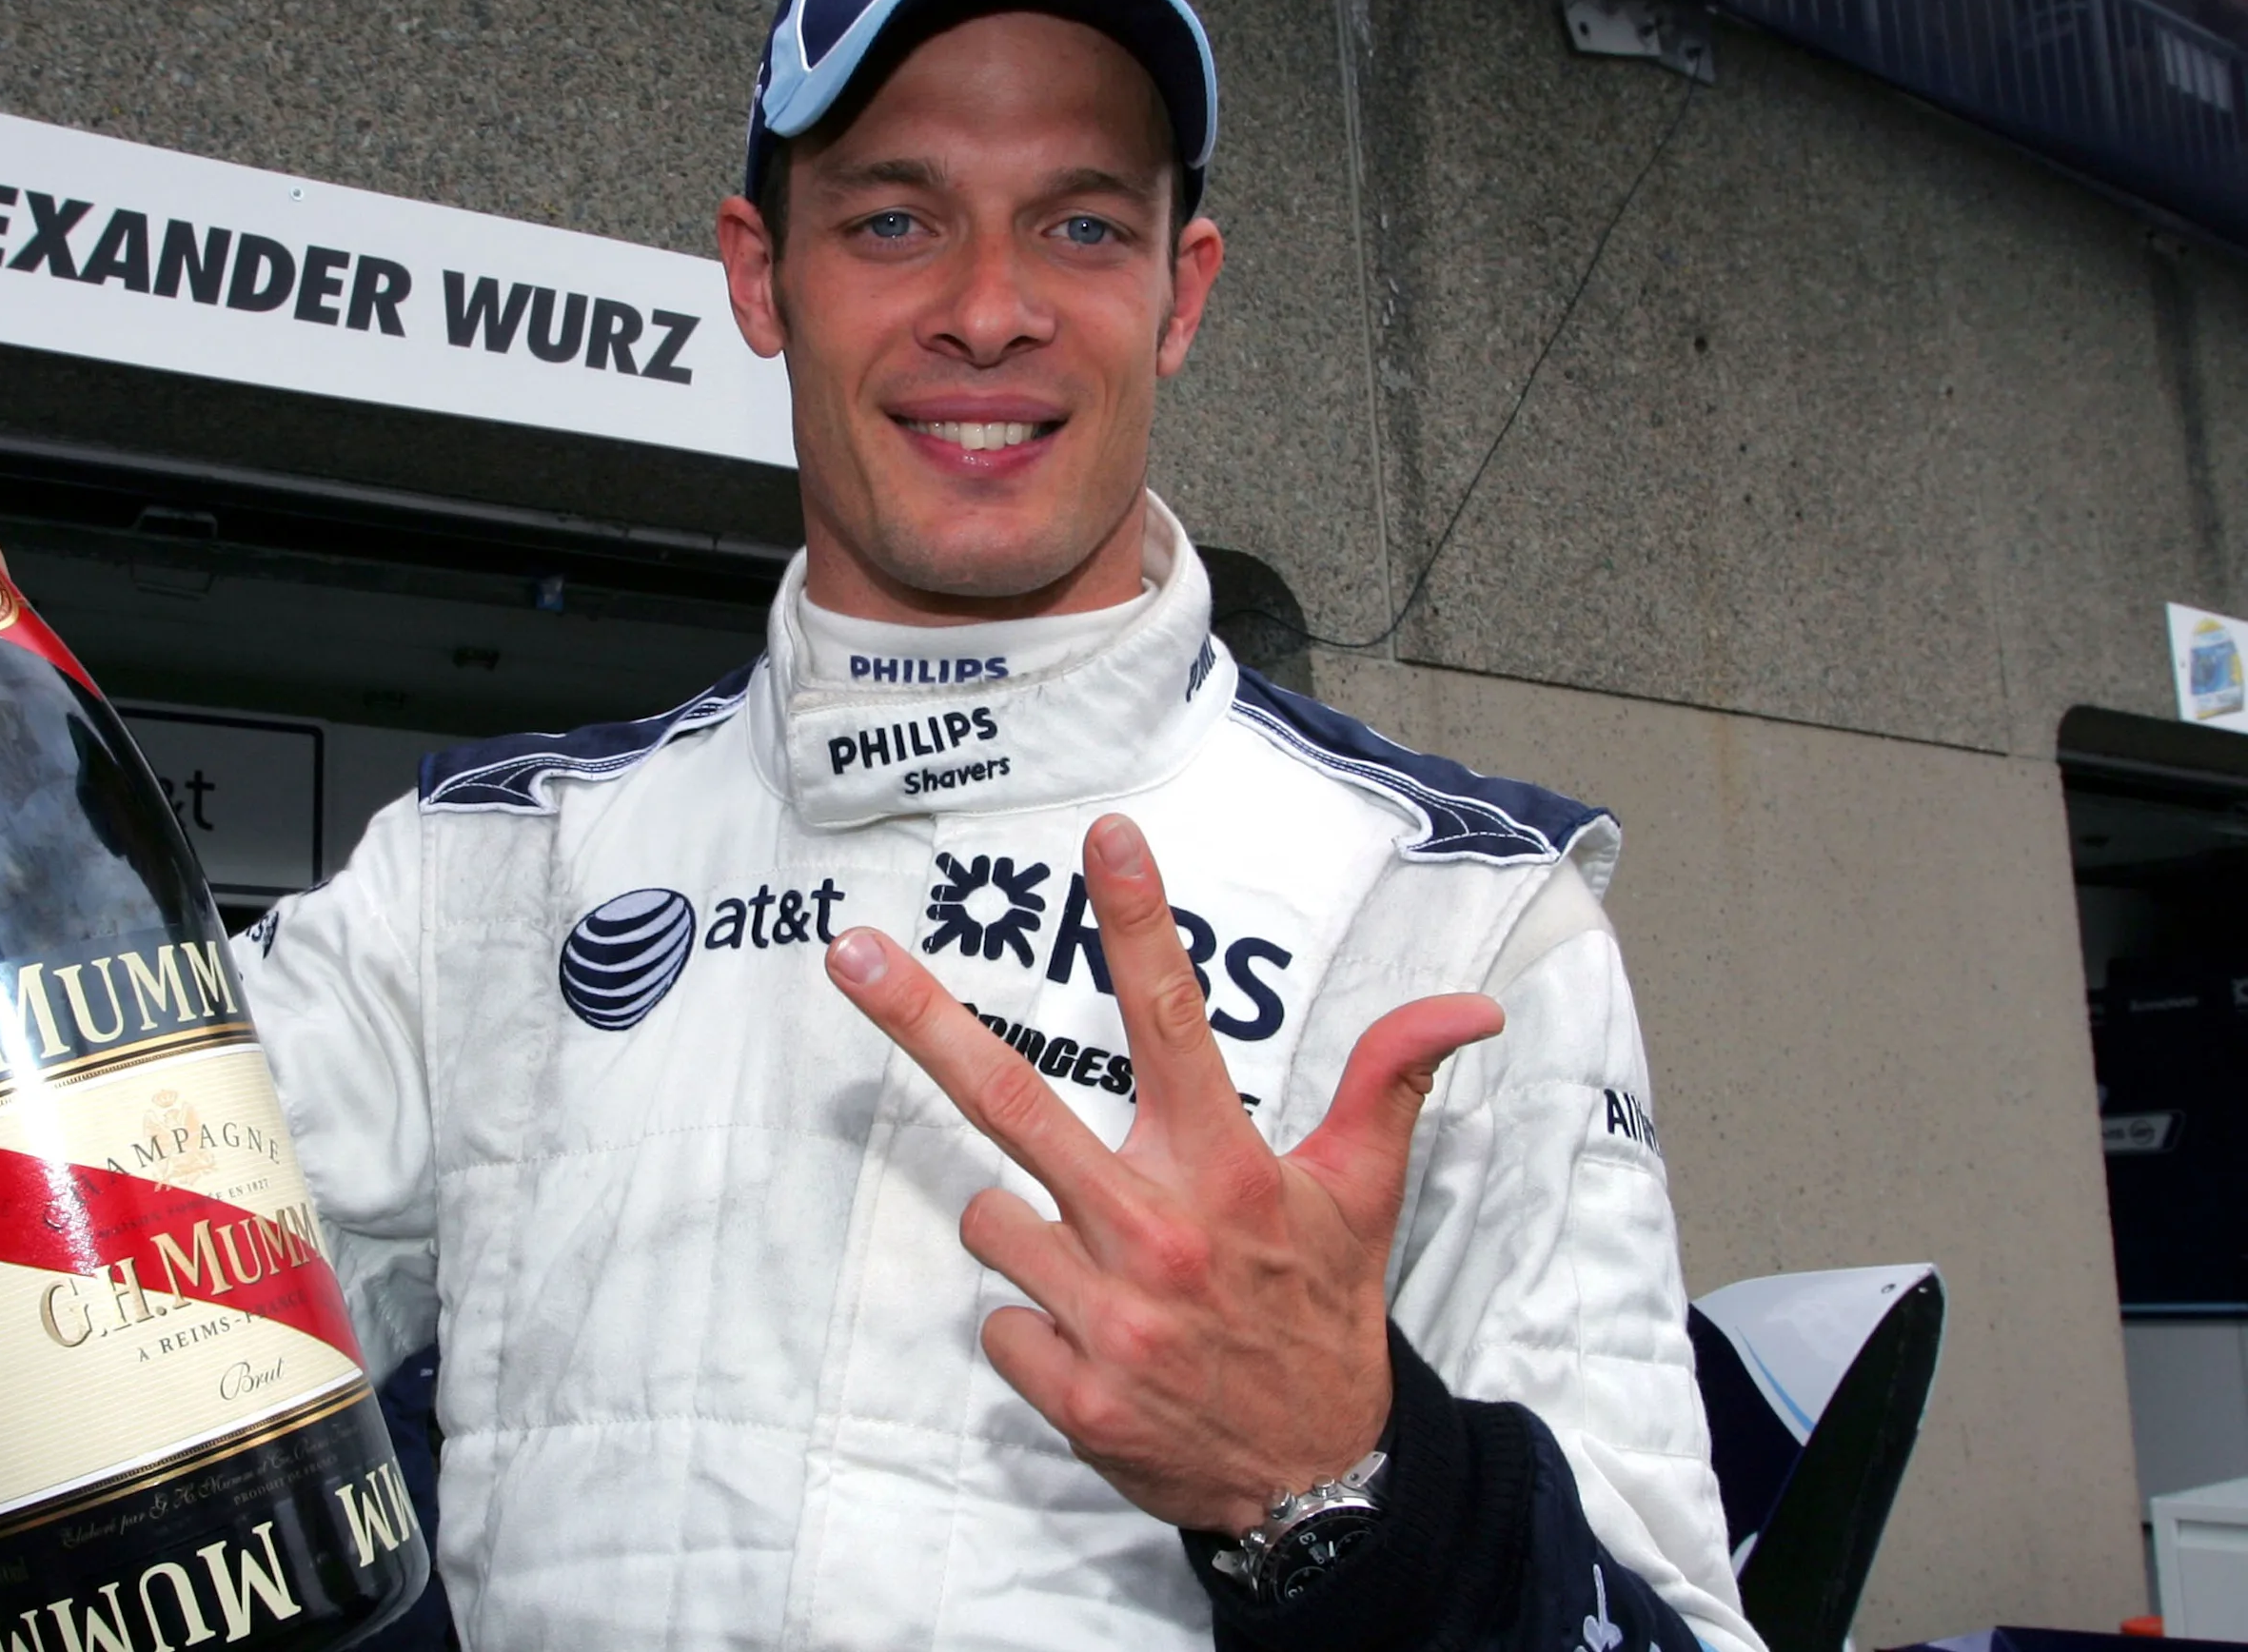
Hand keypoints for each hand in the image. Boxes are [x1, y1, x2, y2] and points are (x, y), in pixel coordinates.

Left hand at [824, 814, 1504, 1534]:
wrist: (1320, 1481)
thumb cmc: (1322, 1313)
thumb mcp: (1363, 1195)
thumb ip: (1389, 1084)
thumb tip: (1471, 1007)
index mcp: (1225, 1170)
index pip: (1176, 1023)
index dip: (1138, 926)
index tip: (1104, 837)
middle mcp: (1159, 1234)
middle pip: (1012, 1102)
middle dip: (920, 1021)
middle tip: (847, 951)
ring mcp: (1109, 1317)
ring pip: (987, 1219)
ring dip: (1024, 1233)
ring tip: (1102, 1272)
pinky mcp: (1072, 1393)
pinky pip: (996, 1322)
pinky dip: (1032, 1329)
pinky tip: (1096, 1347)